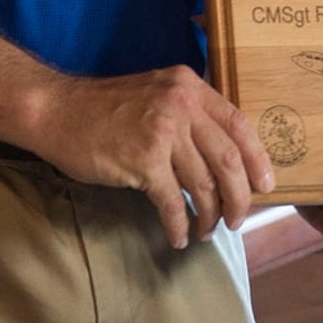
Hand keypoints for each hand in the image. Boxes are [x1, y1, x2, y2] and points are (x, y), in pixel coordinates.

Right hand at [27, 67, 274, 249]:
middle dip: (239, 197)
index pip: (239, 124)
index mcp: (188, 86)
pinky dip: (178, 225)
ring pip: (204, 185)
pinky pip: (172, 202)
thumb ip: (188, 113)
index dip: (259, 159)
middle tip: (237, 220)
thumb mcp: (155, 93)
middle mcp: (181, 104)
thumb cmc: (103, 108)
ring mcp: (162, 131)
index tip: (266, 186)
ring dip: (209, 215)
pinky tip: (177, 237)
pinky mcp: (143, 160)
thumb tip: (222, 157)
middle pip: (229, 159)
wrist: (56, 110)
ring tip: (205, 231)